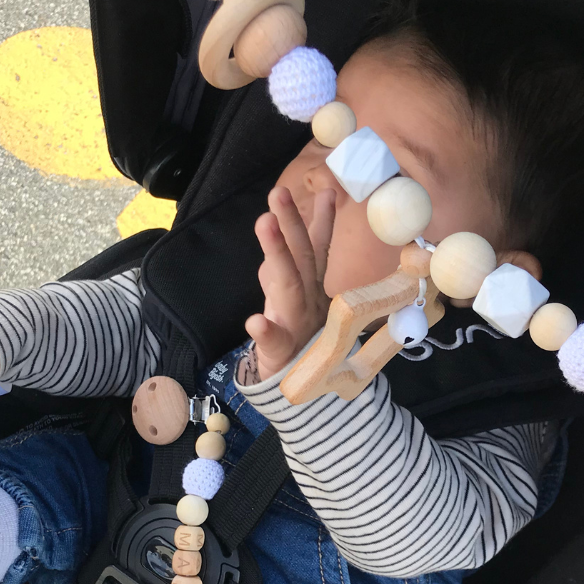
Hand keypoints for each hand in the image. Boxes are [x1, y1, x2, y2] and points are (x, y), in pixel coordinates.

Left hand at [245, 185, 334, 378]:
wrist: (302, 391)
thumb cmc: (299, 343)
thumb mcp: (294, 303)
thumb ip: (284, 271)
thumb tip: (277, 232)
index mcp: (311, 291)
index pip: (316, 251)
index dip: (322, 222)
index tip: (329, 192)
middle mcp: (307, 303)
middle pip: (300, 259)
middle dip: (291, 224)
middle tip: (278, 192)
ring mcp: (294, 326)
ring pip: (286, 287)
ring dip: (276, 254)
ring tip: (263, 221)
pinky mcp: (279, 352)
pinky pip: (273, 341)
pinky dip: (265, 331)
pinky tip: (255, 321)